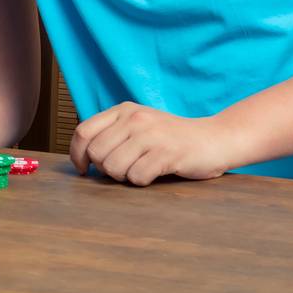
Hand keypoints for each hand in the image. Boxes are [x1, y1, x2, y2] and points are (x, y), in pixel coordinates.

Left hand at [69, 102, 234, 185]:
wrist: (215, 139)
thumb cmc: (172, 138)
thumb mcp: (139, 125)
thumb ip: (114, 134)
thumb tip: (83, 157)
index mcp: (124, 110)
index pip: (83, 131)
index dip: (77, 154)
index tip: (83, 169)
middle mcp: (134, 118)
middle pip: (96, 153)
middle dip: (105, 169)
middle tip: (124, 170)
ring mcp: (151, 135)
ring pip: (113, 167)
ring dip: (124, 177)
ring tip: (141, 170)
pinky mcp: (166, 153)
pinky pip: (136, 177)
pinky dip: (142, 182)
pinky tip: (155, 173)